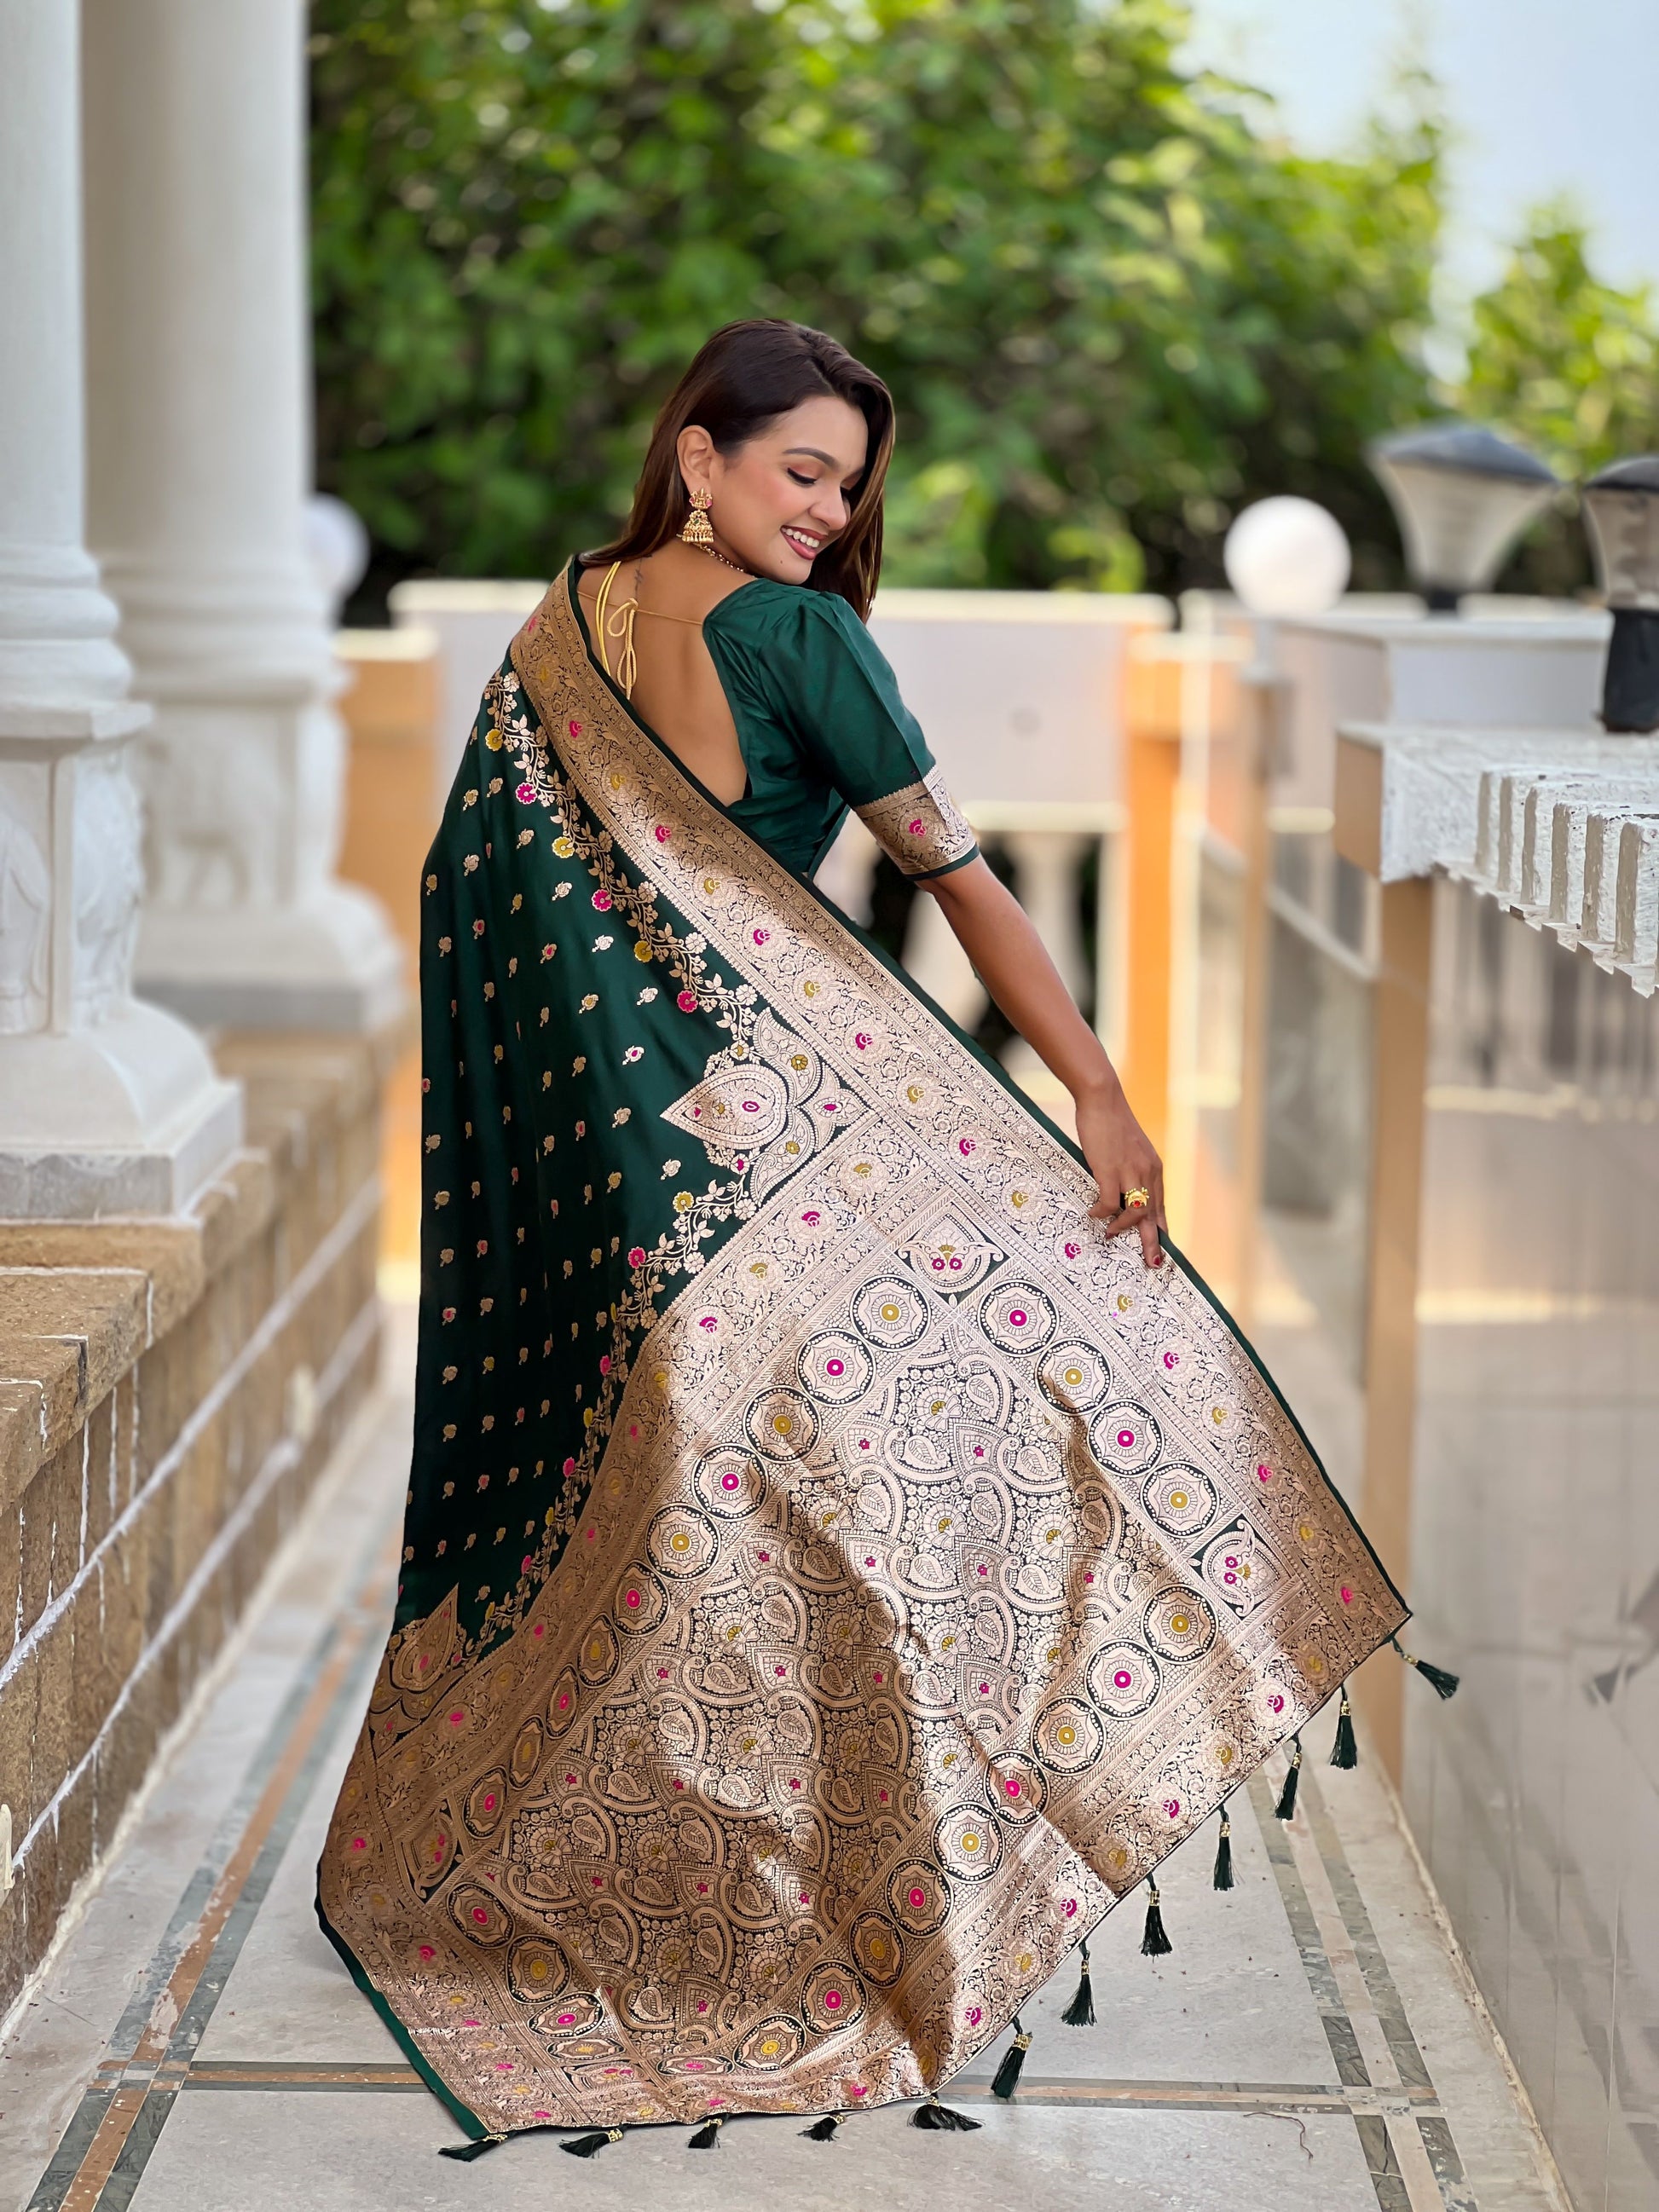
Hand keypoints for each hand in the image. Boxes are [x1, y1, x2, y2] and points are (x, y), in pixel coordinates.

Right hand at [1075, 1082, 1164, 1268]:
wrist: (1102, 1099)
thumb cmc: (1111, 1123)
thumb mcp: (1129, 1150)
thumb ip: (1131, 1170)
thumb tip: (1122, 1192)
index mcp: (1153, 1168)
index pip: (1160, 1205)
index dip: (1161, 1228)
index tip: (1162, 1247)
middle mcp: (1147, 1172)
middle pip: (1153, 1215)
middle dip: (1153, 1242)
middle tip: (1153, 1263)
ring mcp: (1130, 1171)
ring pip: (1136, 1212)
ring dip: (1122, 1228)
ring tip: (1110, 1235)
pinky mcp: (1110, 1169)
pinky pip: (1108, 1203)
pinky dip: (1101, 1213)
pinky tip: (1091, 1214)